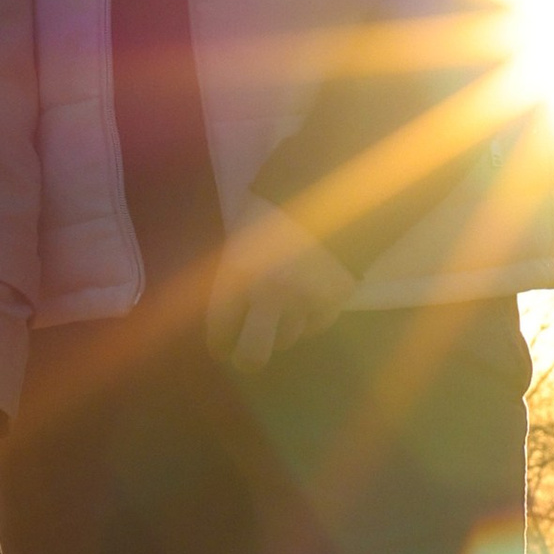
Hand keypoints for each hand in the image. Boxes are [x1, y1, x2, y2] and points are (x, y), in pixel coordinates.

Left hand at [205, 198, 356, 372]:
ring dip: (280, 330)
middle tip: (246, 355)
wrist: (331, 195)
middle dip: (246, 359)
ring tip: (283, 308)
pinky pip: (314, 326)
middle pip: (253, 356)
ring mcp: (304, 303)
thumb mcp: (241, 242)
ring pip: (286, 340)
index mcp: (239, 277)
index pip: (220, 331)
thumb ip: (232, 279)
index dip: (219, 344)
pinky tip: (308, 297)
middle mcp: (270, 297)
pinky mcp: (333, 303)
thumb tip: (226, 314)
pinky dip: (308, 318)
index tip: (222, 346)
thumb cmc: (273, 214)